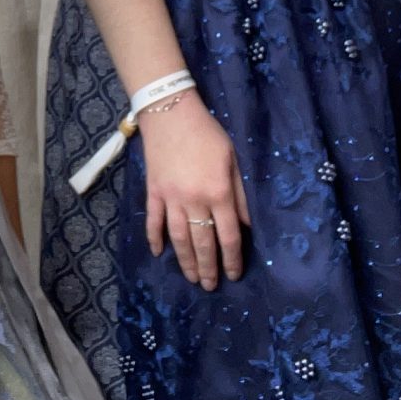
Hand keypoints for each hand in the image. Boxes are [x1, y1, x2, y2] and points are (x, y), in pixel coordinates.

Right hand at [140, 100, 249, 288]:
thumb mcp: (233, 159)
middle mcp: (194, 200)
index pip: (228, 235)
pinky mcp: (153, 191)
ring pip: (178, 238)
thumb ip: (242, 194)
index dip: (232, 259)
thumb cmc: (208, 134)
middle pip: (202, 242)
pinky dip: (155, 238)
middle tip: (210, 286)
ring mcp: (170, 198)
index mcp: (219, 193)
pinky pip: (153, 220)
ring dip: (185, 261)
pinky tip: (159, 253)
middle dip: (208, 268)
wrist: (170, 113)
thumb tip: (247, 225)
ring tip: (191, 278)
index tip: (234, 275)